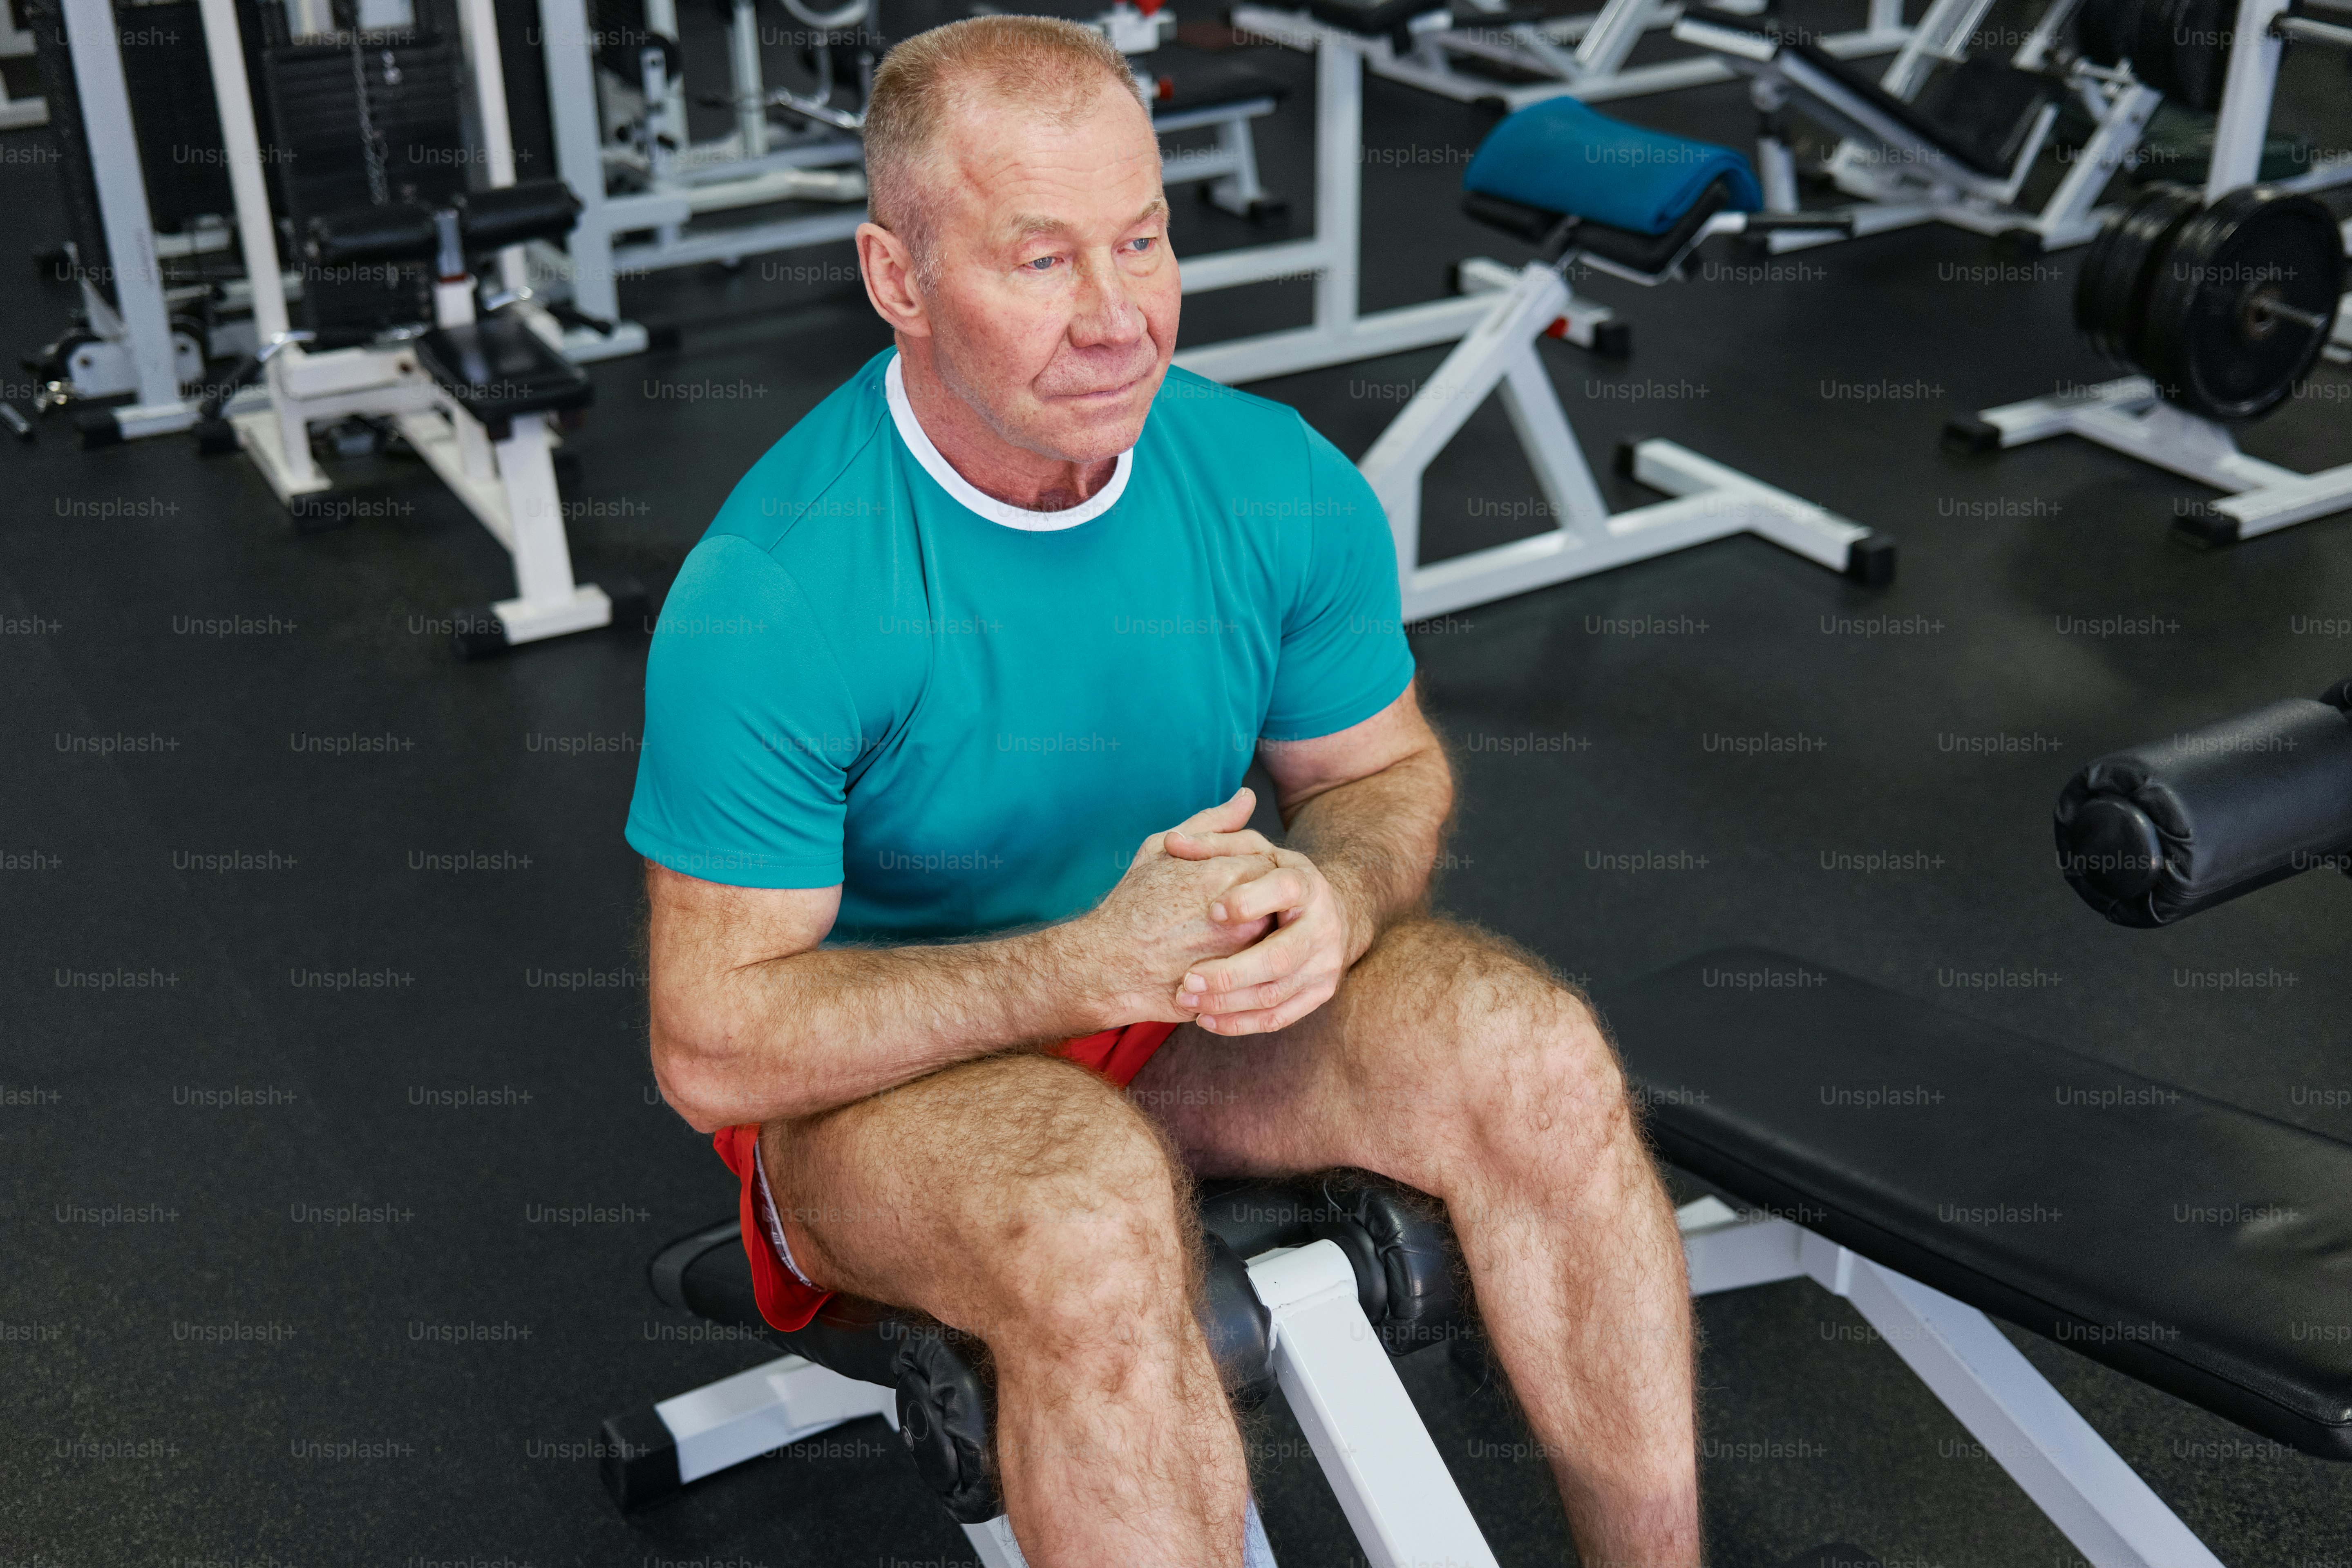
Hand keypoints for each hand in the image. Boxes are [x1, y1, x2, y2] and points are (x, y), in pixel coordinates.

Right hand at [1069, 790, 1283, 1026]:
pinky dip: (1249, 964)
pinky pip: (1261, 973)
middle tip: (1230, 910)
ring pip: (1273, 939)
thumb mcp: (1162, 851)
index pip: (1270, 865)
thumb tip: (1246, 797)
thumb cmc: (1131, 905)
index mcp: (1227, 876)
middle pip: (1278, 903)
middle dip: (1261, 903)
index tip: (1230, 881)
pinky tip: (1221, 958)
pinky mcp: (1238, 989)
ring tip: (1222, 934)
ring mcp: (1242, 957)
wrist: (1107, 965)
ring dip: (1258, 932)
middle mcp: (1244, 916)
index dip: (1252, 872)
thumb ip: (1212, 823)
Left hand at [1165, 803, 1352, 1036]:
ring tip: (1186, 1000)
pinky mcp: (1319, 993)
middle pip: (1280, 957)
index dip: (1250, 900)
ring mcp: (1324, 964)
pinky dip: (1240, 1024)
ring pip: (1274, 994)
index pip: (1284, 889)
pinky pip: (1278, 1018)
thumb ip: (1212, 843)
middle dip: (1230, 973)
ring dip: (1227, 1004)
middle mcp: (1323, 925)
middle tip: (1187, 981)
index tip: (1212, 910)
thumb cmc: (1275, 879)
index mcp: (1305, 883)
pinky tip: (1206, 1020)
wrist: (1330, 913)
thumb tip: (1173, 842)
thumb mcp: (1252, 853)